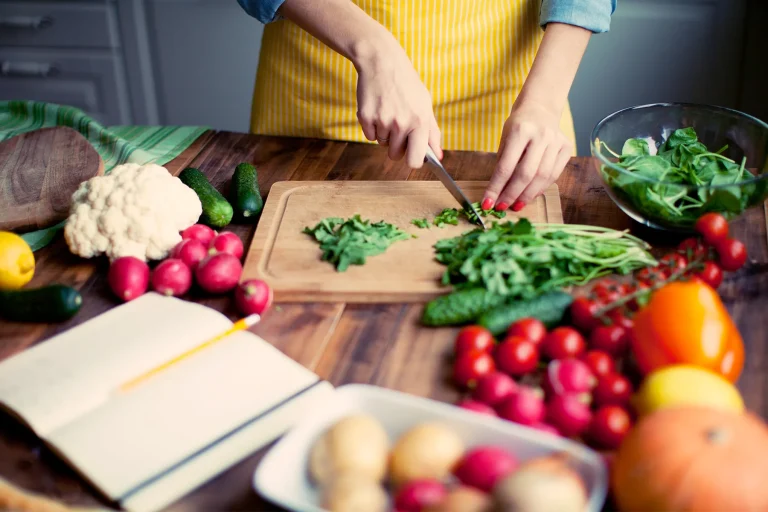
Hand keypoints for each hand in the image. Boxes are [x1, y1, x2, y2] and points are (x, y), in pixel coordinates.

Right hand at [355, 49, 442, 167]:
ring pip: (382, 144)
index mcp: (420, 121)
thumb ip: (433, 132)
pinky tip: (377, 109)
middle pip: (395, 155)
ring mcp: (382, 121)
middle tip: (397, 128)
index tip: (411, 155)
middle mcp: (401, 123)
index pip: (415, 160)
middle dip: (396, 147)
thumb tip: (438, 156)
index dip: (412, 161)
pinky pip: (369, 136)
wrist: (382, 61)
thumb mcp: (425, 104)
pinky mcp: (365, 118)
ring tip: (388, 111)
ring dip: (384, 133)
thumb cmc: (406, 83)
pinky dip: (372, 127)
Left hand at [483, 99, 572, 211]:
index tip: (488, 203)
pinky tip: (531, 195)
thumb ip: (502, 163)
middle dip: (512, 195)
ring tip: (516, 205)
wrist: (541, 107)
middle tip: (502, 207)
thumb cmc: (518, 125)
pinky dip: (541, 188)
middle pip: (526, 174)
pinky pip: (554, 174)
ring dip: (528, 195)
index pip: (505, 166)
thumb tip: (496, 193)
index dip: (496, 188)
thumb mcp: (504, 138)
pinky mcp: (566, 148)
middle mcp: (541, 135)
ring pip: (542, 177)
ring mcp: (556, 141)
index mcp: (520, 131)